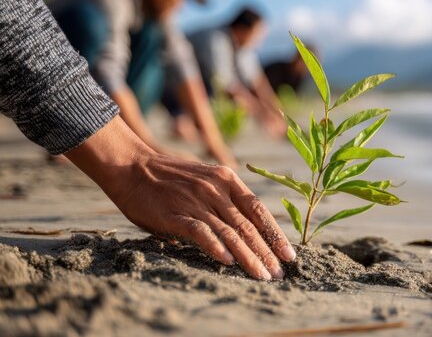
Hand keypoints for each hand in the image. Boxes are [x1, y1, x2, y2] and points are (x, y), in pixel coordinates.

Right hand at [65, 117, 295, 279]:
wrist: (131, 166)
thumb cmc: (169, 177)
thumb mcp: (204, 179)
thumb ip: (223, 201)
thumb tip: (236, 232)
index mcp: (227, 179)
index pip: (258, 210)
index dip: (275, 234)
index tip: (288, 255)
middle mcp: (216, 189)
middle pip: (248, 225)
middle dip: (266, 252)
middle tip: (279, 274)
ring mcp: (197, 200)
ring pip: (230, 232)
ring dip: (248, 257)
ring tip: (262, 275)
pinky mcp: (175, 213)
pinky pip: (201, 231)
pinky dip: (216, 247)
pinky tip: (228, 262)